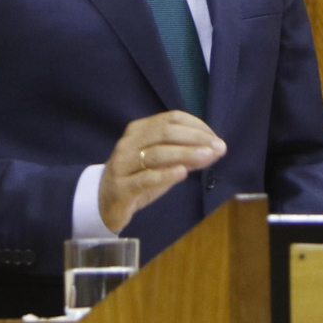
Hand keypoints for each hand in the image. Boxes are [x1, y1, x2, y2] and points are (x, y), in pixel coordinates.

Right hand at [98, 111, 226, 233]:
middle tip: (218, 147)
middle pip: (164, 133)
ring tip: (207, 156)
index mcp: (138, 131)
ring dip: (185, 154)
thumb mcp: (162, 164)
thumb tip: (215, 148)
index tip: (215, 138)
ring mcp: (123, 165)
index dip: (196, 126)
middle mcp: (129, 144)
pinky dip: (165, 174)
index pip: (171, 119)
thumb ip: (185, 155)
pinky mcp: (122, 188)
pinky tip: (182, 173)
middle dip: (195, 138)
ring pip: (156, 154)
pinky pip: (145, 178)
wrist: (103, 203)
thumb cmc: (137, 179)